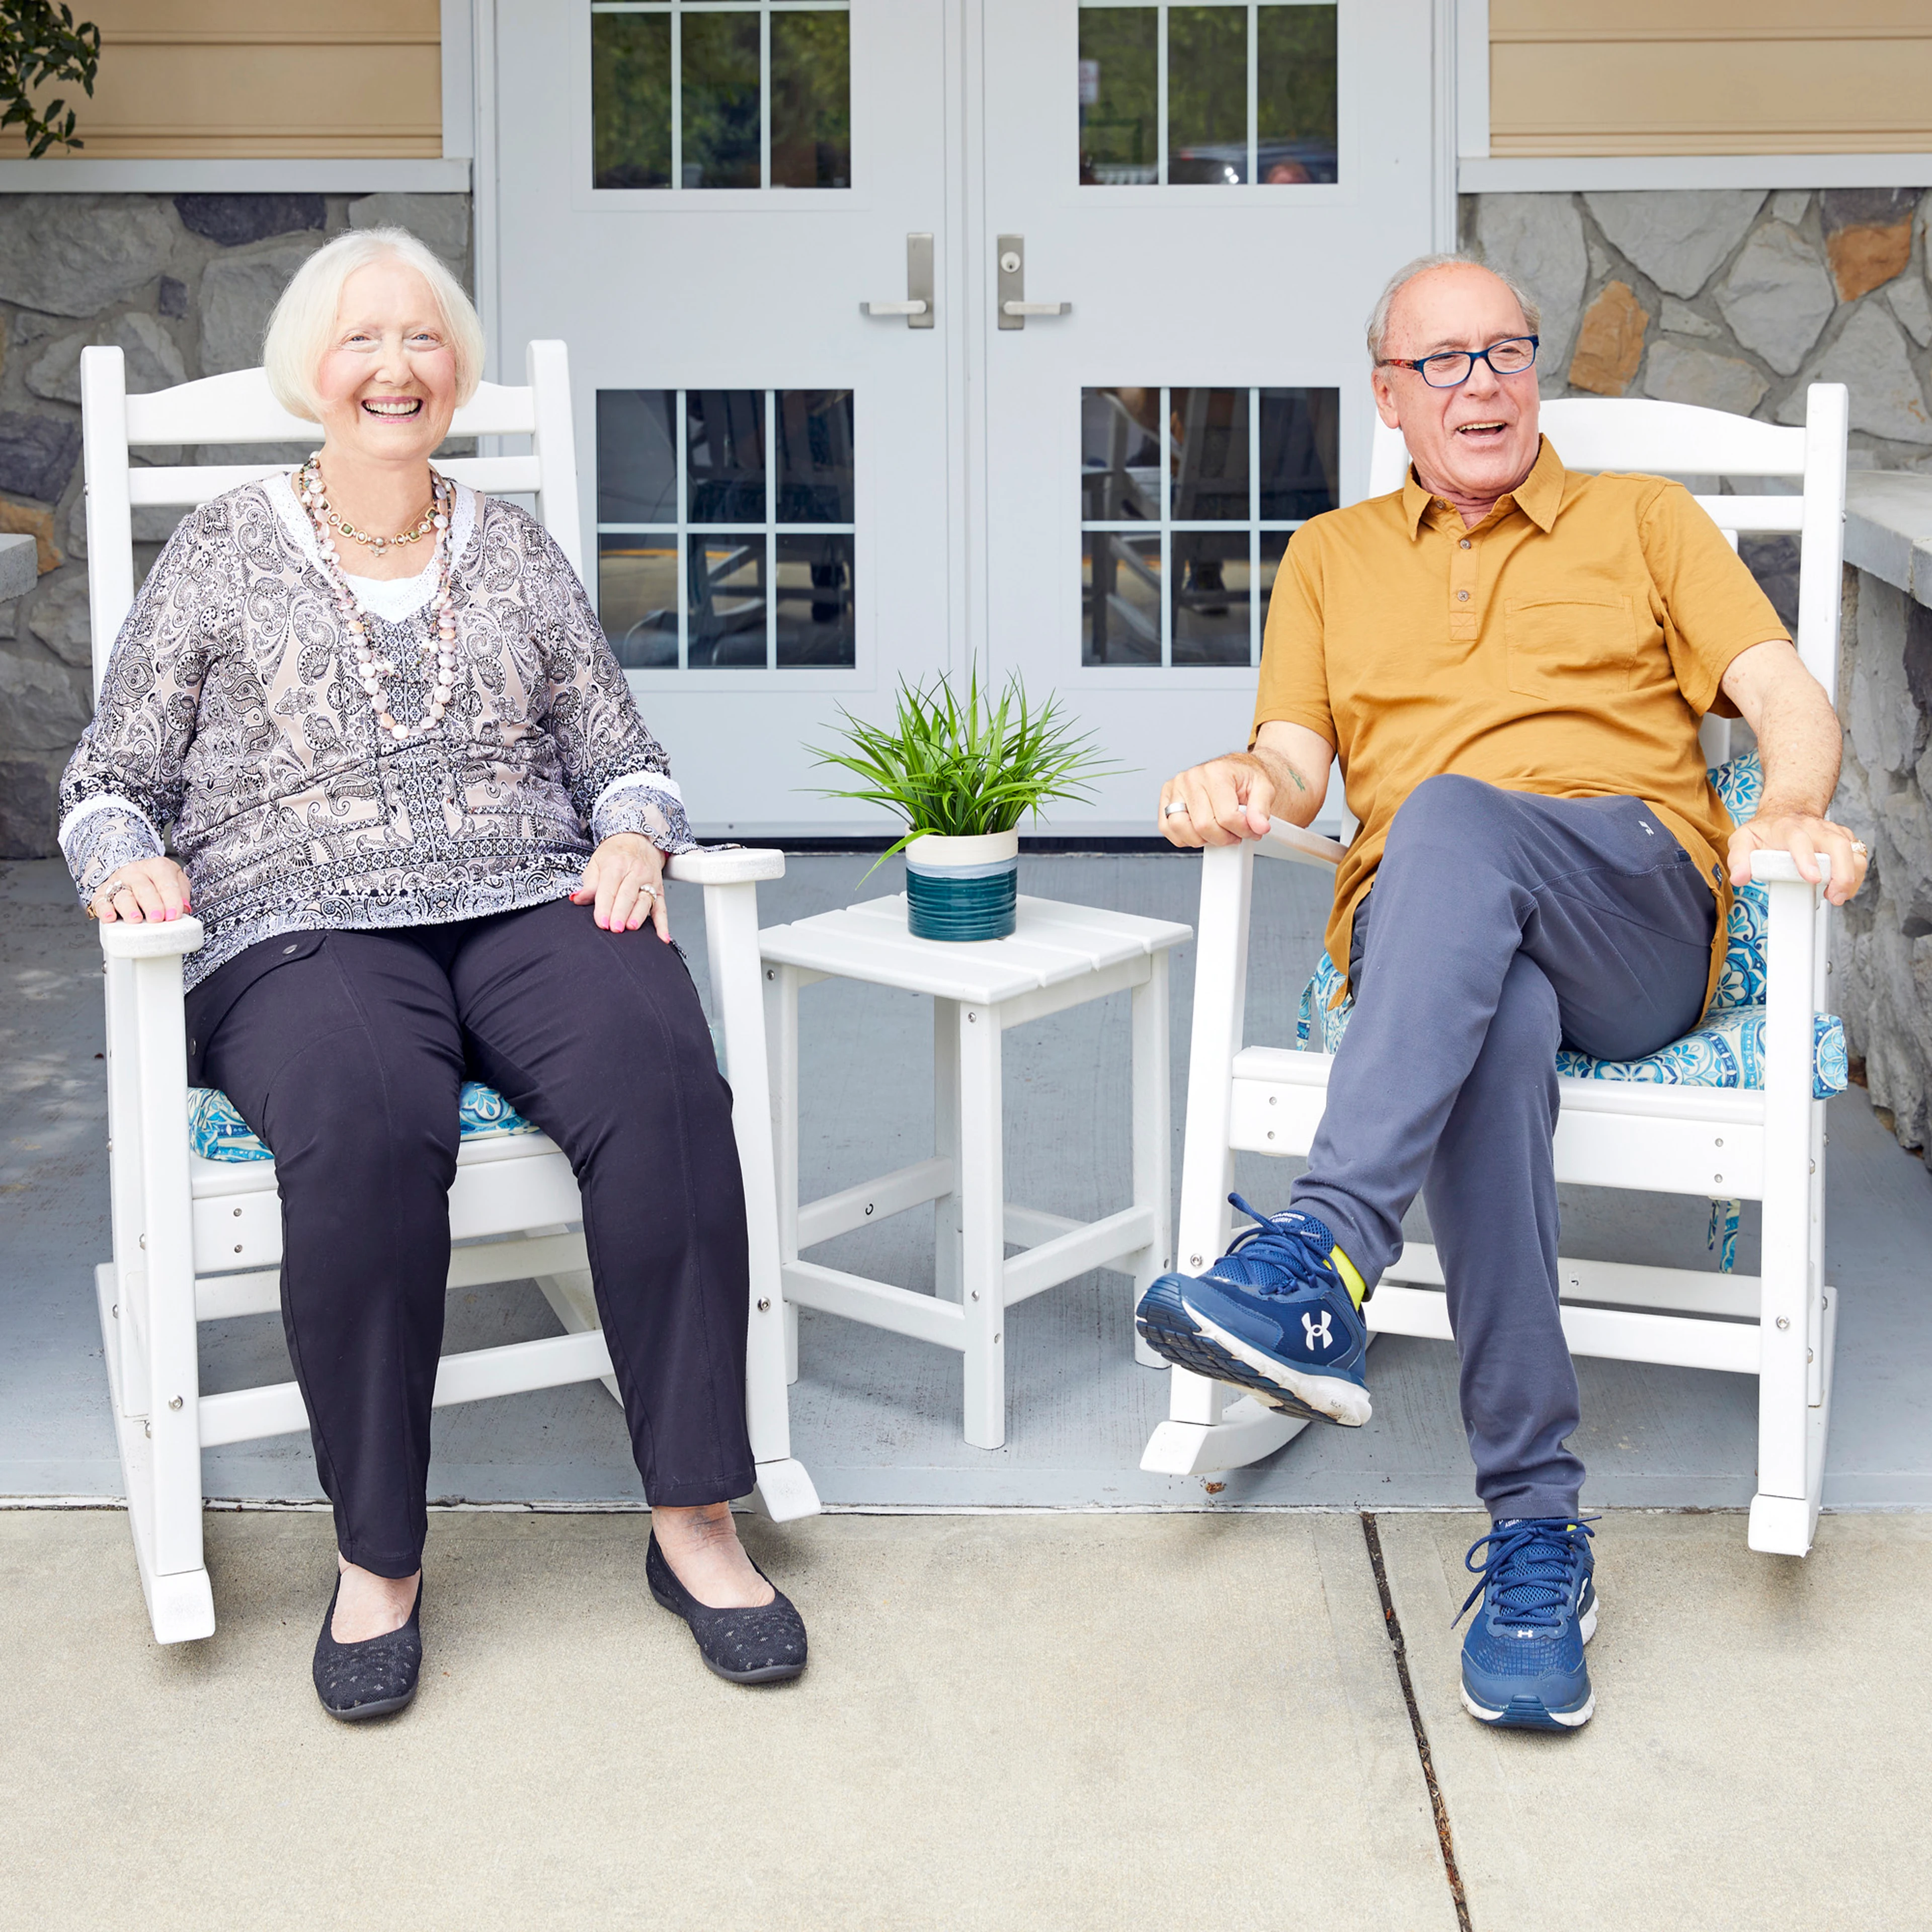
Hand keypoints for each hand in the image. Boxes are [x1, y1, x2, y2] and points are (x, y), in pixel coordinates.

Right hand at [90, 856, 191, 923]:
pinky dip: (104, 910)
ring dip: (129, 908)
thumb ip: (182, 893)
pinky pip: (101, 902)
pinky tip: (109, 918)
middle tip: (158, 919)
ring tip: (136, 920)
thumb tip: (184, 908)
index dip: (171, 900)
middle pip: (143, 888)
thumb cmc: (158, 882)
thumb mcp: (175, 880)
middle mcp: (135, 872)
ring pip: (123, 896)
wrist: (132, 874)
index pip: (165, 882)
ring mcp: (117, 882)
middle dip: (152, 904)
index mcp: (157, 867)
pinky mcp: (102, 894)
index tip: (174, 916)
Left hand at [571, 833, 669, 937]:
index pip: (609, 889)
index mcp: (616, 865)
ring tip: (631, 927)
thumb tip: (578, 898)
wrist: (637, 840)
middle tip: (615, 928)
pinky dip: (663, 925)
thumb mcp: (596, 862)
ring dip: (639, 915)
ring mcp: (649, 882)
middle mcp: (635, 872)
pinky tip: (662, 937)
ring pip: (645, 901)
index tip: (601, 922)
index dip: (604, 907)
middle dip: (621, 913)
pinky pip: (662, 909)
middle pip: (628, 895)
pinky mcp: (658, 891)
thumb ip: (588, 883)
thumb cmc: (615, 854)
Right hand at [1157, 754, 1276, 847]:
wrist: (1234, 770)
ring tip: (1216, 833)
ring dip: (1201, 839)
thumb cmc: (1244, 779)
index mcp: (1216, 772)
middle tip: (1234, 834)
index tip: (1250, 831)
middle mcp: (1192, 777)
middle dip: (1223, 838)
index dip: (1242, 831)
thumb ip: (1262, 809)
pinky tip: (1199, 832)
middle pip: (1203, 825)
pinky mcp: (1166, 798)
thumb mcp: (1263, 789)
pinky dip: (1183, 837)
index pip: (1226, 816)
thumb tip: (1260, 827)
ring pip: (1181, 827)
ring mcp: (1176, 787)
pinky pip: (1167, 827)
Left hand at [1726, 810, 1866, 907]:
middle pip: (1837, 844)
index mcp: (1788, 828)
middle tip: (1835, 895)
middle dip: (1841, 872)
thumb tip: (1739, 878)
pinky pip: (1858, 856)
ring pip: (1853, 850)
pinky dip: (1856, 874)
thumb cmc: (1766, 830)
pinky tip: (1843, 889)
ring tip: (1839, 896)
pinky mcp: (1843, 840)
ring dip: (1852, 876)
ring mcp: (1832, 833)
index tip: (1813, 878)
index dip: (1808, 859)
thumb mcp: (1743, 839)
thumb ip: (1738, 858)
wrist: (1786, 812)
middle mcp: (1814, 828)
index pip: (1800, 839)